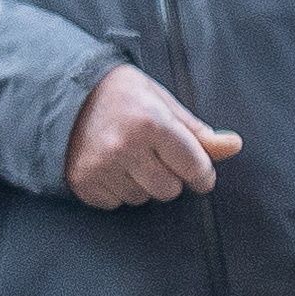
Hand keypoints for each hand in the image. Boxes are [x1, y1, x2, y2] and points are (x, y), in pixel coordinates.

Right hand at [63, 61, 238, 206]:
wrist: (61, 92)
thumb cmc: (120, 94)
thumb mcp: (162, 102)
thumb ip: (197, 131)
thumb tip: (234, 146)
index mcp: (152, 123)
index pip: (195, 168)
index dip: (202, 174)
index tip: (200, 173)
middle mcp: (125, 147)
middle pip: (170, 190)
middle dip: (170, 177)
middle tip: (155, 156)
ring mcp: (101, 167)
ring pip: (142, 198)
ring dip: (141, 184)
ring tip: (127, 157)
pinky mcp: (82, 182)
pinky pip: (115, 203)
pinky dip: (117, 190)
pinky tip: (109, 166)